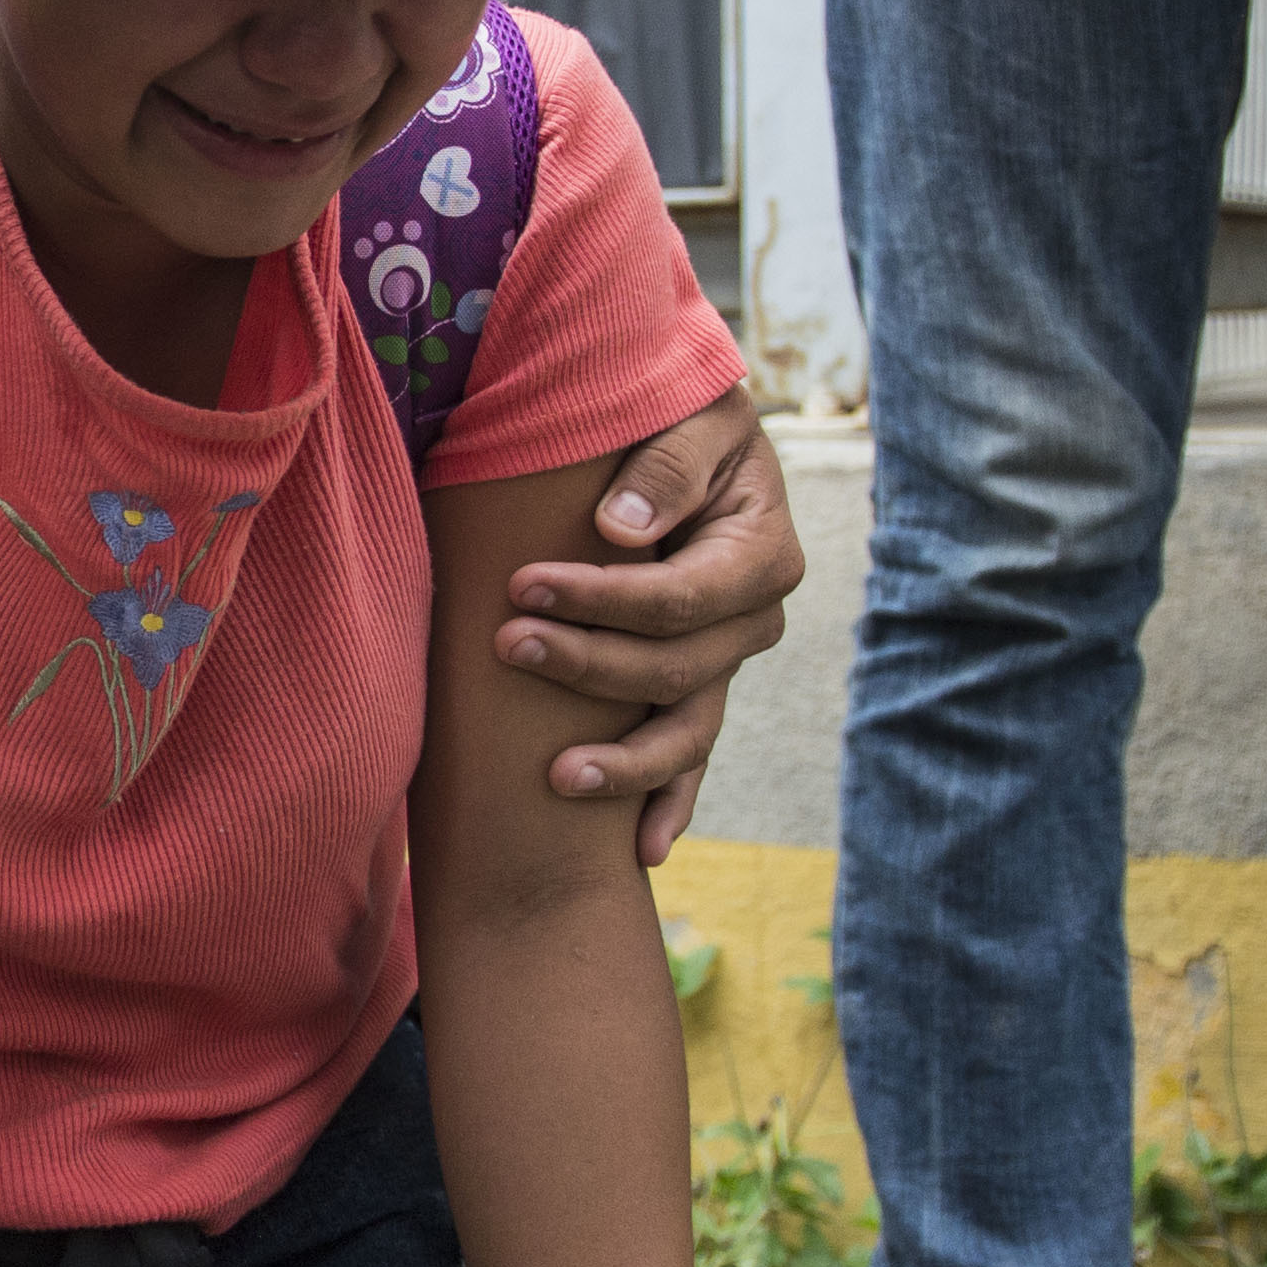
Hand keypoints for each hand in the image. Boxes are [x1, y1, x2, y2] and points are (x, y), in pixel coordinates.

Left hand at [500, 387, 796, 863]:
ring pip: (687, 729)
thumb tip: (621, 529)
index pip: (684, 596)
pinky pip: (690, 756)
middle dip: (589, 665)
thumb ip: (663, 464)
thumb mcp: (687, 416)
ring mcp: (726, 663)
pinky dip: (667, 802)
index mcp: (760, 551)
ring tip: (558, 781)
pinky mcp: (694, 688)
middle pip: (676, 666)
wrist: (686, 432)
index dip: (604, 599)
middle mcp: (754, 618)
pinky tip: (643, 850)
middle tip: (506, 644)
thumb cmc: (678, 416)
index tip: (522, 586)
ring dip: (626, 761)